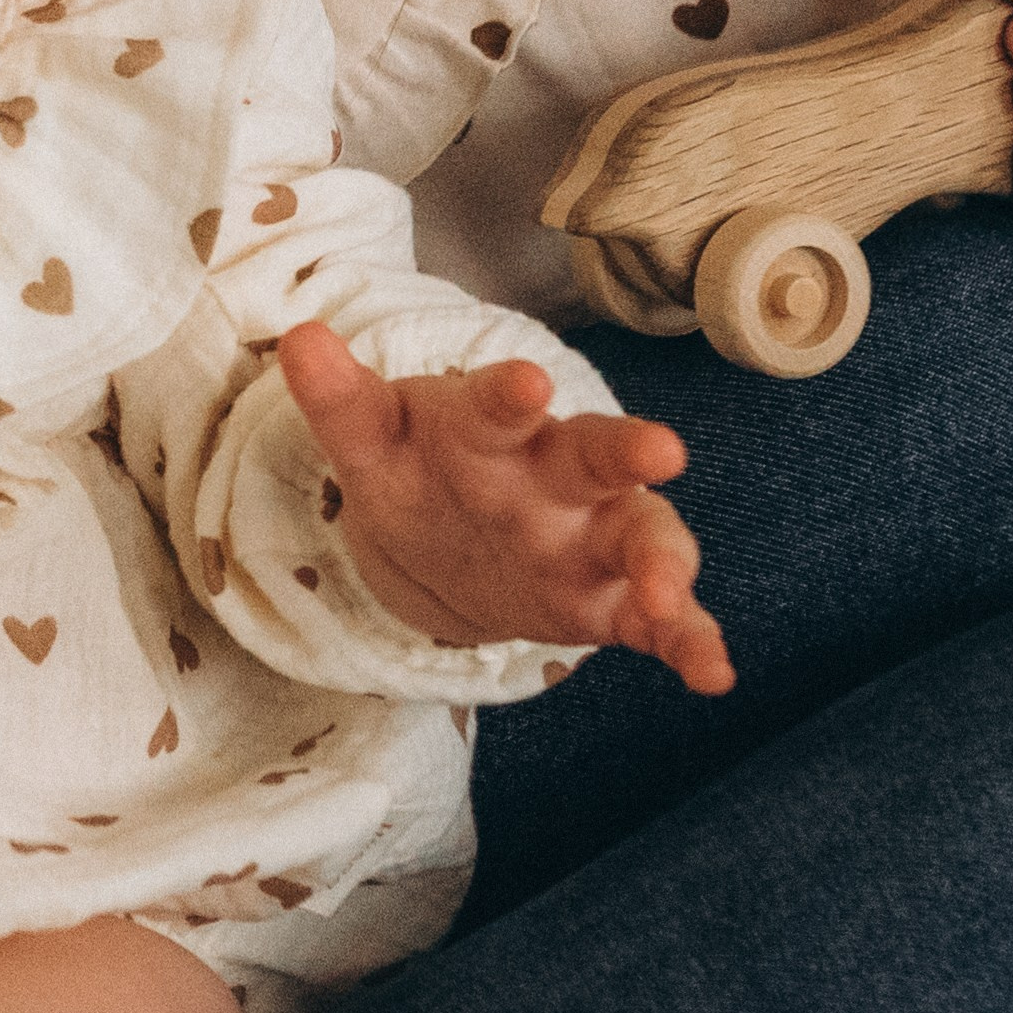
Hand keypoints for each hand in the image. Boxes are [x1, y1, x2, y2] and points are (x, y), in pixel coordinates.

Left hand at [278, 323, 732, 693]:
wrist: (443, 538)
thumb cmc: (419, 467)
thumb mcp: (373, 442)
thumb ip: (341, 400)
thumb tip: (299, 339)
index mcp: (492, 427)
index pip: (498, 404)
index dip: (508, 396)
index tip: (524, 384)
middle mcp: (556, 473)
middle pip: (596, 454)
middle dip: (625, 450)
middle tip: (660, 448)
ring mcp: (591, 535)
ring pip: (642, 534)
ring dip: (663, 561)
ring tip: (670, 598)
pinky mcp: (610, 599)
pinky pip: (659, 618)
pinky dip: (689, 639)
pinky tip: (712, 672)